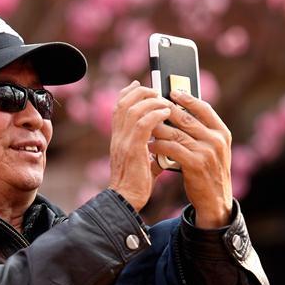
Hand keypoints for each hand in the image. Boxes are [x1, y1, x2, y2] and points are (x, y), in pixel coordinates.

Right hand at [108, 81, 172, 210]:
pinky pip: (142, 124)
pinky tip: (166, 113)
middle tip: (156, 90)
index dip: (127, 92)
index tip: (138, 84)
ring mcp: (123, 142)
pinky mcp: (132, 150)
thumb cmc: (136, 184)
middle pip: (124, 102)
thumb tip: (164, 143)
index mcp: (118, 137)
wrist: (126, 201)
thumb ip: (149, 148)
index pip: (118, 107)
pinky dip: (155, 114)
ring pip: (133, 109)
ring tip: (164, 101)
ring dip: (150, 101)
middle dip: (140, 92)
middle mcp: (117, 136)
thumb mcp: (141, 160)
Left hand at [149, 91, 232, 227]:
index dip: (187, 98)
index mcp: (222, 132)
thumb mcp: (213, 149)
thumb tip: (180, 110)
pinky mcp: (196, 164)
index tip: (172, 92)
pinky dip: (159, 145)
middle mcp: (217, 140)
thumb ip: (202, 131)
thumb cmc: (209, 171)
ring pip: (176, 133)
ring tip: (145, 125)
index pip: (204, 108)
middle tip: (151, 106)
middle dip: (166, 111)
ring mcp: (207, 152)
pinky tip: (150, 144)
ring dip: (158, 128)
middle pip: (187, 118)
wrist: (215, 200)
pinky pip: (172, 148)